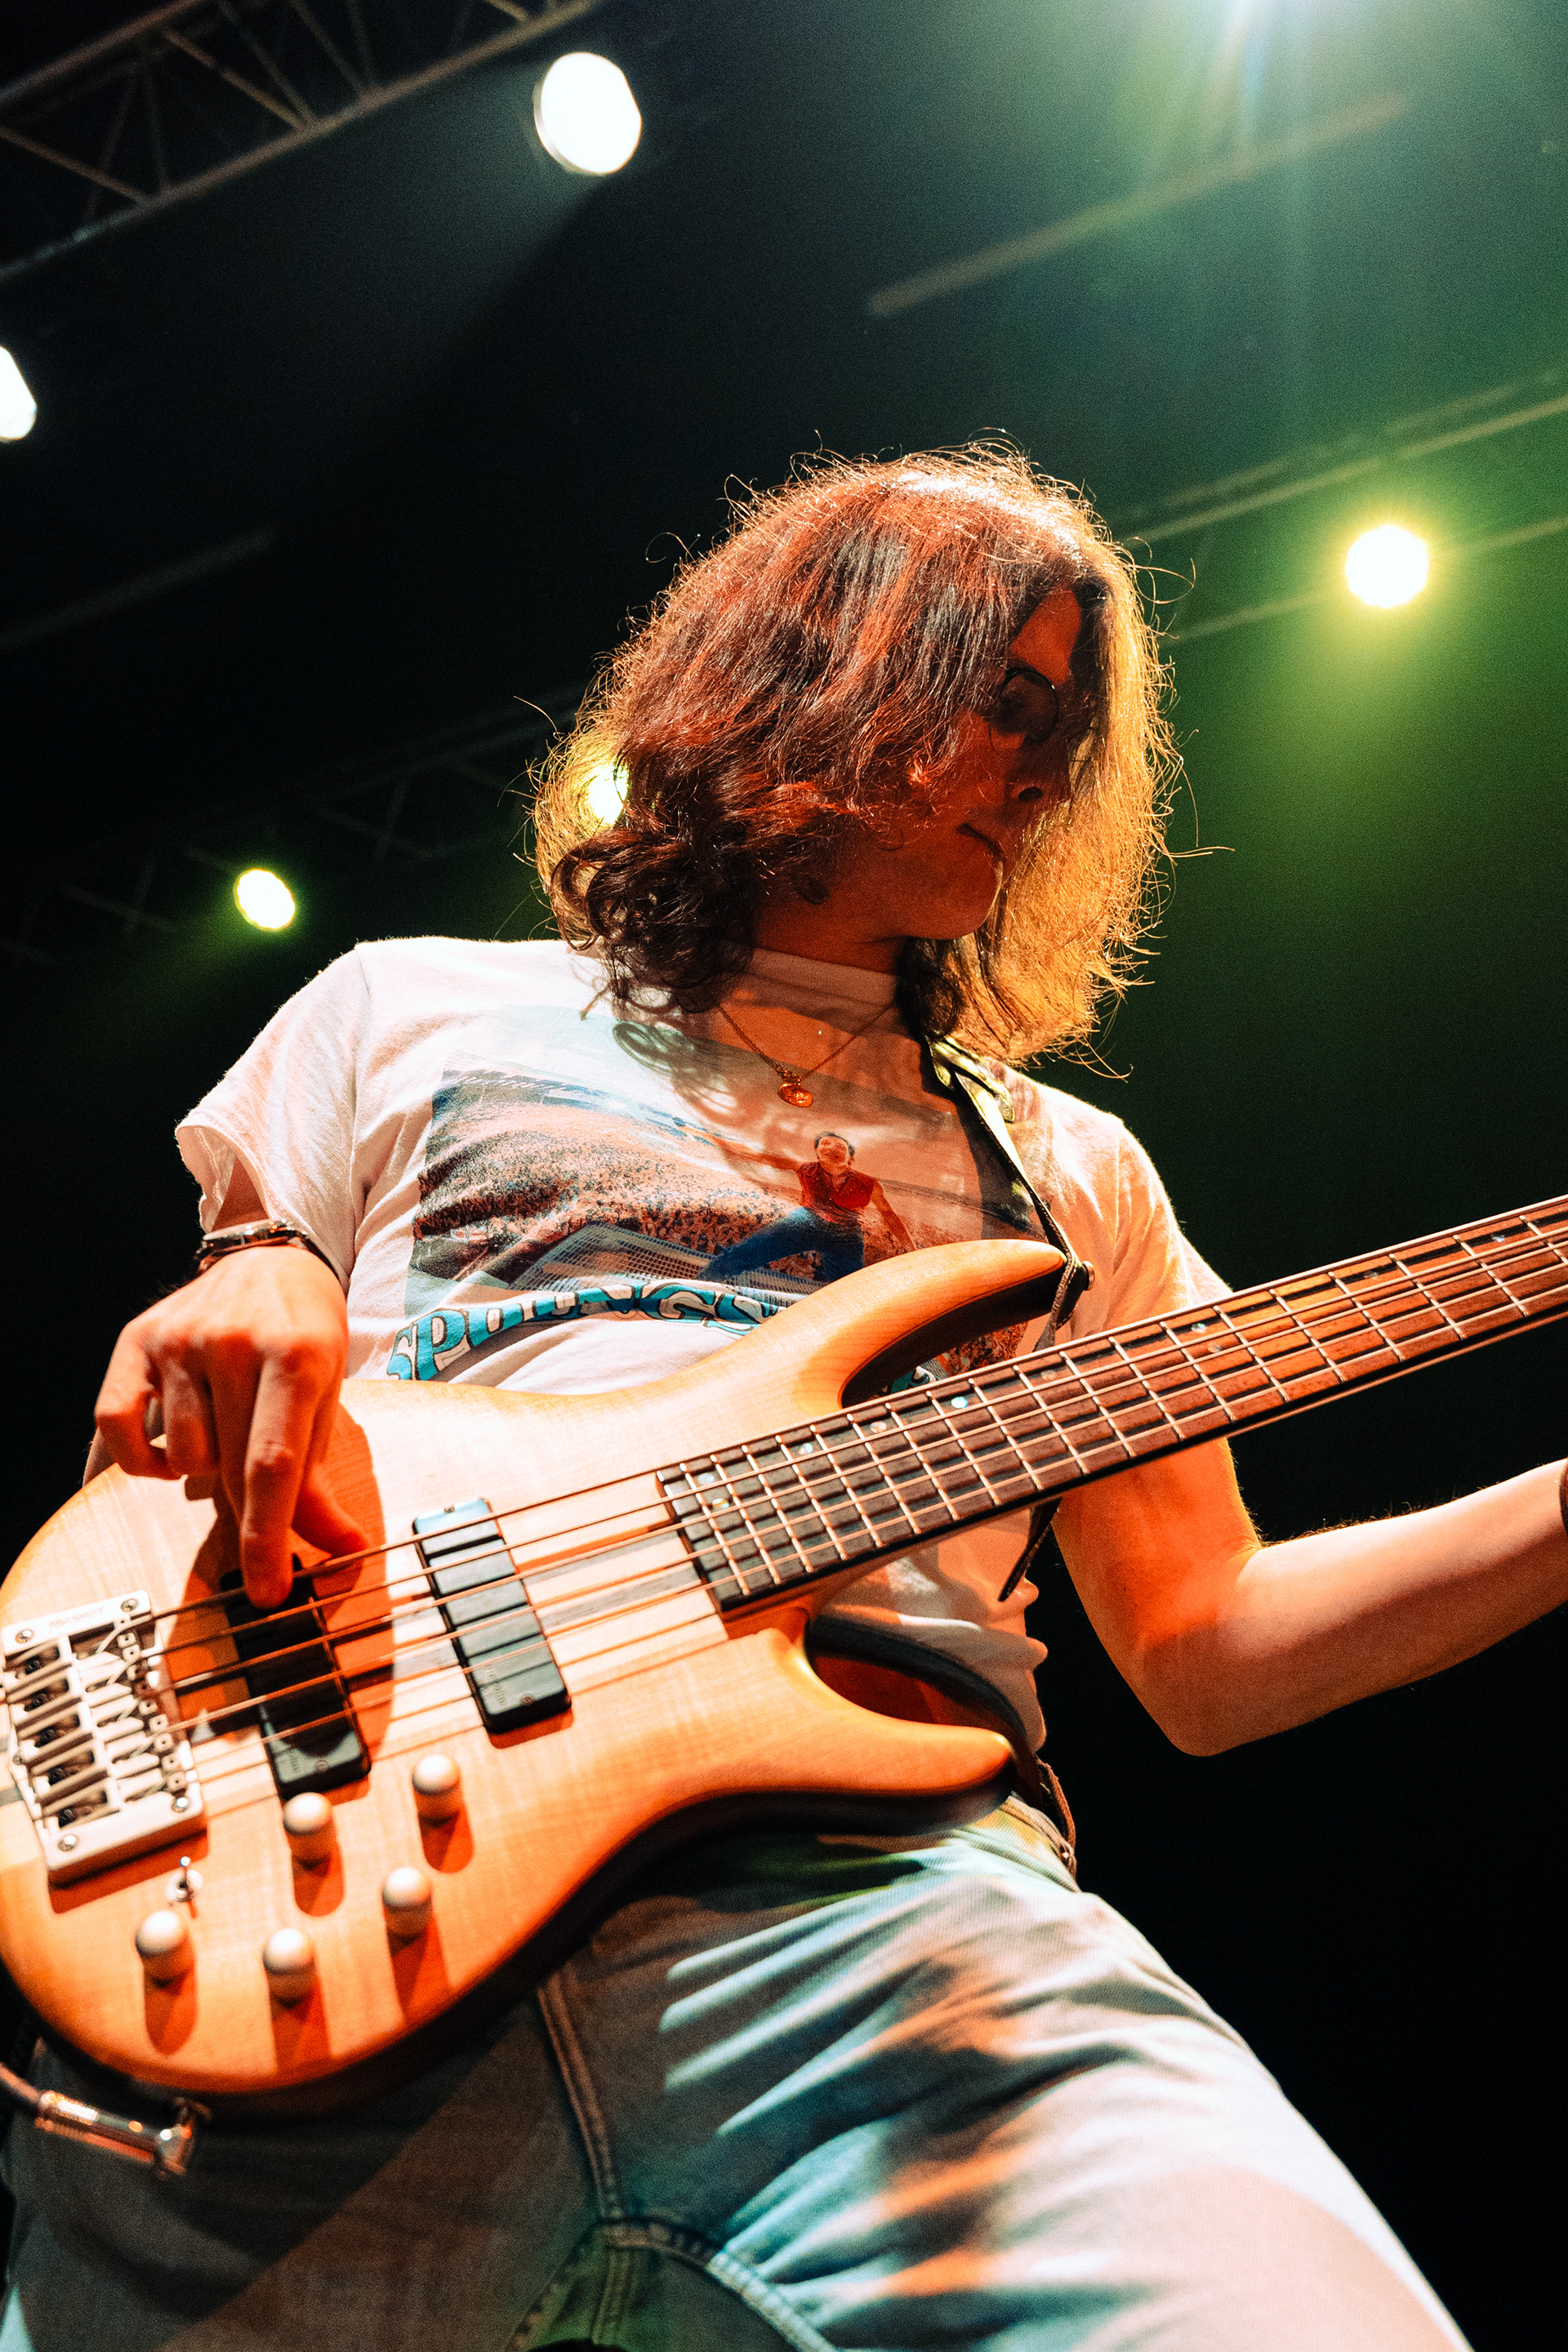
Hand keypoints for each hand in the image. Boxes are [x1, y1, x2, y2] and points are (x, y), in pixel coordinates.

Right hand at [93, 1245, 368, 1608]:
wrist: (271, 1261)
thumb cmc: (305, 1337)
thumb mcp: (326, 1397)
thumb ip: (321, 1480)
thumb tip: (343, 1549)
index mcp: (295, 1355)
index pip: (272, 1466)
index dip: (268, 1538)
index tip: (268, 1591)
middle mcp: (232, 1341)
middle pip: (227, 1469)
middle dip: (245, 1509)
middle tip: (259, 1503)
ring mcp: (179, 1339)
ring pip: (181, 1457)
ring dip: (203, 1470)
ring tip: (226, 1435)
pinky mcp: (137, 1341)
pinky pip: (117, 1427)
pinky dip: (140, 1458)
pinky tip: (170, 1451)